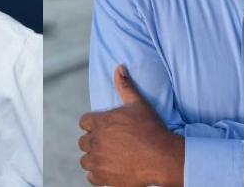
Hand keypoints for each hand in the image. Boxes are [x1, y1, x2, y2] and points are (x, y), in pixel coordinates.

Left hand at [78, 64, 184, 186]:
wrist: (160, 156)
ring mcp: (97, 161)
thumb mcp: (139, 104)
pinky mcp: (102, 177)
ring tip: (110, 156)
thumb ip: (125, 86)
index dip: (93, 123)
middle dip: (94, 141)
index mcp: (100, 122)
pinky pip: (91, 177)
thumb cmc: (150, 128)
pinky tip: (111, 169)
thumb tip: (119, 68)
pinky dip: (99, 174)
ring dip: (94, 158)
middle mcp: (95, 141)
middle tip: (110, 142)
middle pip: (83, 141)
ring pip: (86, 160)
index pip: (84, 122)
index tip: (105, 127)